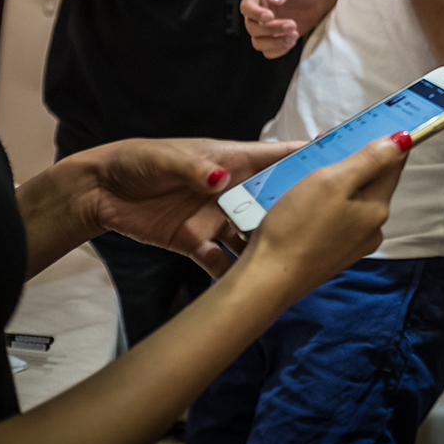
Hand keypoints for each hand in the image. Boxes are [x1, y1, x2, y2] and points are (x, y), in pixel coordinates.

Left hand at [64, 137, 305, 276]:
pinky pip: (223, 261)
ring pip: (255, 236)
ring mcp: (218, 218)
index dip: (313, 160)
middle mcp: (232, 190)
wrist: (97, 193)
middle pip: (277, 202)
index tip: (346, 167)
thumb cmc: (137, 162)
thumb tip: (220, 181)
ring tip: (293, 264)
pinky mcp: (198, 242)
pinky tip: (249, 285)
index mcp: (233, 161)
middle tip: (327, 232)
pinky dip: (234, 273)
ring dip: (270, 249)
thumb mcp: (165, 160)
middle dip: (300, 215)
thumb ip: (194, 169)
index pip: (281, 157)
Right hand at [239, 135, 407, 298]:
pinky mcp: (329, 252)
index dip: (385, 141)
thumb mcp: (332, 182)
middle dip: (353, 160)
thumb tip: (401, 141)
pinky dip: (321, 202)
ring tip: (307, 169)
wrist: (266, 280)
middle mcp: (370, 228)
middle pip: (369, 182)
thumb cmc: (296, 229)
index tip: (374, 123)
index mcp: (377, 208)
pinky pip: (332, 217)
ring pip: (349, 199)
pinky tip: (299, 199)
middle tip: (329, 144)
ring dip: (333, 181)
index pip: (392, 164)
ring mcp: (350, 243)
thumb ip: (369, 160)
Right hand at [241, 0, 342, 57]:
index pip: (246, 6)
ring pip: (258, 42)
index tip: (270, 16)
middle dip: (272, 29)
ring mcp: (264, 27)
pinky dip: (279, 50)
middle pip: (252, 27)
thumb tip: (273, 0)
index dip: (255, 14)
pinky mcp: (273, 39)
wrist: (319, 0)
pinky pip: (268, 52)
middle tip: (293, 24)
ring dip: (275, 42)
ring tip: (294, 34)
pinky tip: (292, 42)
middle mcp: (257, 12)